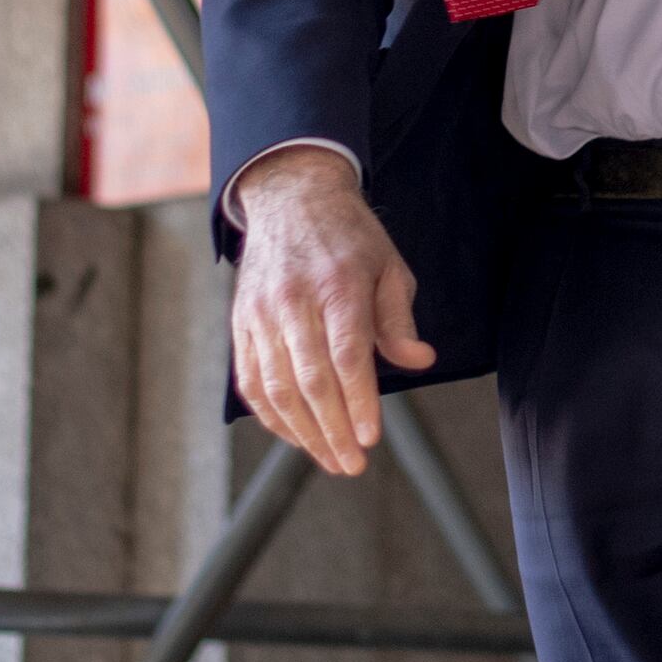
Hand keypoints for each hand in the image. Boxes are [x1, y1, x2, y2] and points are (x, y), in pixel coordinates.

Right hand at [227, 146, 434, 475]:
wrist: (291, 196)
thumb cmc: (349, 238)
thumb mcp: (388, 266)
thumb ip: (399, 319)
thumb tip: (420, 361)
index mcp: (337, 284)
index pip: (346, 354)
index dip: (359, 401)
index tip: (371, 437)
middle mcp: (293, 300)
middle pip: (310, 379)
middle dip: (332, 430)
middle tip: (354, 464)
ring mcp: (261, 313)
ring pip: (276, 387)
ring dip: (303, 432)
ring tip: (330, 459)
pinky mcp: (241, 323)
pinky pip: (251, 380)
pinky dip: (271, 415)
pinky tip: (296, 436)